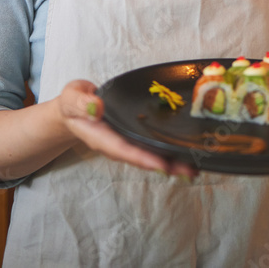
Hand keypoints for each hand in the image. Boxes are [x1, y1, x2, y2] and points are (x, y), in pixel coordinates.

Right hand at [56, 80, 197, 177]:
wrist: (76, 108)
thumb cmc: (74, 103)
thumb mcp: (72, 98)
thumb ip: (81, 103)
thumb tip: (96, 107)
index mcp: (102, 138)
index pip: (124, 150)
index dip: (144, 158)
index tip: (163, 165)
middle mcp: (117, 144)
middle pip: (143, 158)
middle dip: (167, 165)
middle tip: (191, 170)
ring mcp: (127, 142)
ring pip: (151, 154)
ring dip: (173, 162)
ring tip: (196, 167)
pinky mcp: (134, 136)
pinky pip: (152, 145)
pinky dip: (169, 150)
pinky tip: (186, 152)